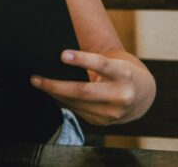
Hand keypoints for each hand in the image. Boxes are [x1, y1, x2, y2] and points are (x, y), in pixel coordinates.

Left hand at [32, 49, 151, 124]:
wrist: (142, 95)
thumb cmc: (120, 72)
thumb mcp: (114, 63)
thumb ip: (93, 63)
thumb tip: (58, 60)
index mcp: (124, 75)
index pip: (101, 65)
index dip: (81, 59)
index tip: (62, 54)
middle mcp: (121, 95)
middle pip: (83, 91)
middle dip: (55, 85)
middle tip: (35, 78)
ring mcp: (113, 113)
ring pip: (76, 103)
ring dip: (54, 94)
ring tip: (38, 83)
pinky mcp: (104, 122)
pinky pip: (77, 111)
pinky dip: (62, 101)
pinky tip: (52, 93)